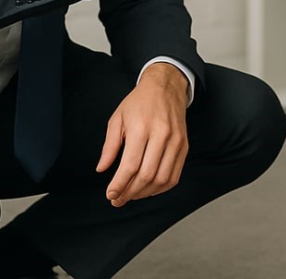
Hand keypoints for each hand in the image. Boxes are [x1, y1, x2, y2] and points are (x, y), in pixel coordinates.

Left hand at [96, 63, 189, 207]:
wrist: (166, 87)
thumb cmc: (139, 102)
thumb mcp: (117, 118)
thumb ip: (109, 146)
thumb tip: (102, 169)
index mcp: (141, 128)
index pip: (130, 165)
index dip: (119, 184)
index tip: (111, 194)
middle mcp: (161, 135)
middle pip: (146, 175)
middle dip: (130, 192)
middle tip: (118, 199)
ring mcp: (175, 142)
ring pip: (161, 179)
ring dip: (145, 193)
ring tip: (131, 195)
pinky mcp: (184, 147)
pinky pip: (174, 175)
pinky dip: (161, 188)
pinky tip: (148, 189)